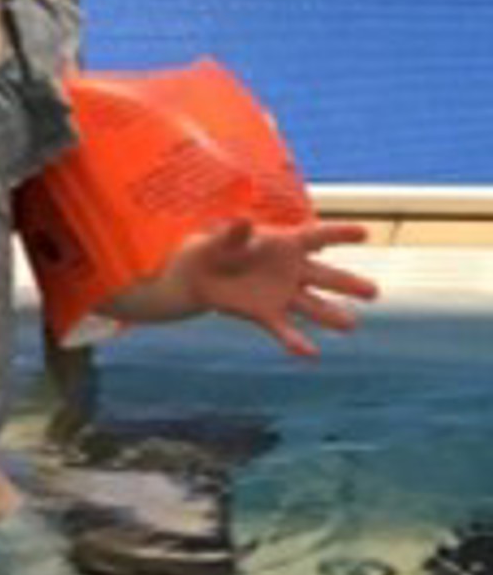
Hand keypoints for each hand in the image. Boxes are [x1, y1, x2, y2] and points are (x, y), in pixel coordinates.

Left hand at [173, 218, 378, 358]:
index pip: (318, 236)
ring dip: (331, 316)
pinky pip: (285, 329)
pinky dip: (296, 341)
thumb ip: (235, 234)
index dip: (340, 233)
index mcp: (286, 244)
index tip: (365, 232)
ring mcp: (283, 294)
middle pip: (325, 276)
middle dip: (348, 284)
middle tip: (374, 293)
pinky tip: (310, 354)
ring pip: (313, 306)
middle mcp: (292, 270)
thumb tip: (243, 220)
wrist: (200, 276)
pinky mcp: (268, 315)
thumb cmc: (217, 249)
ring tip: (351, 325)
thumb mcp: (223, 240)